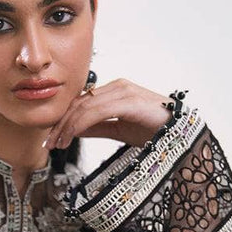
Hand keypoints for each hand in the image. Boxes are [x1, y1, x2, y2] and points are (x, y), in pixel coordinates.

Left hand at [43, 78, 170, 151]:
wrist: (182, 135)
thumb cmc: (154, 131)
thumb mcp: (119, 131)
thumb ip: (98, 128)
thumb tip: (74, 130)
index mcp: (115, 91)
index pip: (81, 103)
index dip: (63, 120)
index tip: (52, 140)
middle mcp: (118, 87)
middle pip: (79, 103)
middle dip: (60, 124)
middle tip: (49, 144)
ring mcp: (124, 91)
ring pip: (85, 107)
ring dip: (67, 126)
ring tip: (58, 144)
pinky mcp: (130, 100)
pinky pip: (98, 111)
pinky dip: (81, 124)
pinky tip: (72, 136)